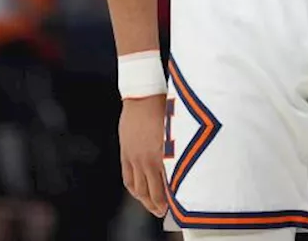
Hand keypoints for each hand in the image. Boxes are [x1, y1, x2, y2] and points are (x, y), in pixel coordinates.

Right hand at [119, 94, 167, 217]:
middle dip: (159, 206)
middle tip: (164, 212)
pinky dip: (133, 189)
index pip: (167, 187)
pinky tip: (138, 193)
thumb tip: (182, 169)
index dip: (171, 200)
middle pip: (152, 192)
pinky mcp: (125, 153)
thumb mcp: (177, 132)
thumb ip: (177, 152)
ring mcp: (134, 158)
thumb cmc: (165, 108)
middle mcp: (147, 159)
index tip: (177, 207)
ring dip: (145, 201)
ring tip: (152, 207)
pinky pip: (128, 178)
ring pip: (138, 188)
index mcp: (163, 154)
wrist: (143, 95)